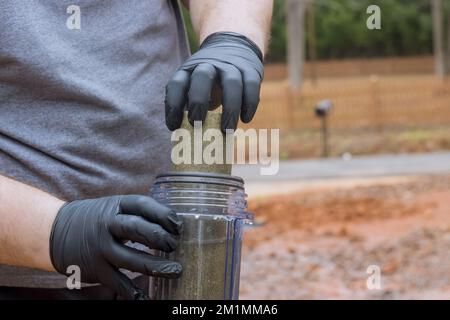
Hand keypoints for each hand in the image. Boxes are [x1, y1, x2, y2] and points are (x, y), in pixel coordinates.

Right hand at [50, 195, 182, 299]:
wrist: (55, 231)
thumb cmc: (95, 218)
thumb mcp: (113, 207)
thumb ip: (137, 213)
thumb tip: (171, 225)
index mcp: (115, 205)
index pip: (143, 205)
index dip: (164, 214)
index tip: (178, 225)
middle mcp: (107, 225)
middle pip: (137, 228)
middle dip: (160, 237)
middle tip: (175, 245)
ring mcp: (100, 248)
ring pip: (131, 259)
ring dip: (156, 266)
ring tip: (175, 270)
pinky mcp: (95, 269)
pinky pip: (117, 282)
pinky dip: (132, 291)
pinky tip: (146, 295)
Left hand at [165, 32, 263, 131]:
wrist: (233, 45)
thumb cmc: (209, 80)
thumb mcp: (194, 86)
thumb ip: (189, 106)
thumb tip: (185, 137)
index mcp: (189, 70)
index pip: (177, 84)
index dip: (173, 105)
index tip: (173, 127)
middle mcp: (208, 65)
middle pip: (202, 78)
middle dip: (198, 102)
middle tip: (196, 125)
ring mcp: (230, 65)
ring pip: (232, 83)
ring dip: (229, 108)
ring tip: (226, 130)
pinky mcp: (250, 70)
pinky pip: (251, 85)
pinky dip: (249, 104)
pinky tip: (245, 119)